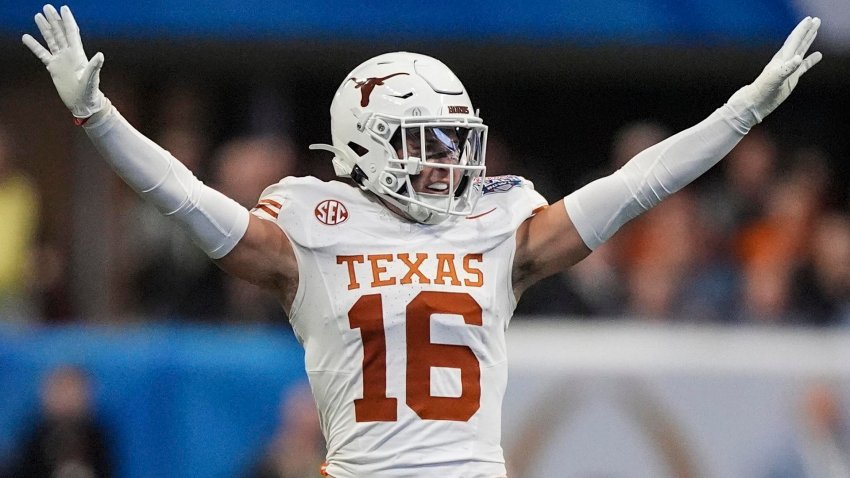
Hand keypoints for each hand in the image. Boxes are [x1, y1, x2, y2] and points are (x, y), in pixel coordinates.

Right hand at [22, 4, 106, 119]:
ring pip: (51, 40)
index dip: (67, 20)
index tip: (63, 8)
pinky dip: (34, 46)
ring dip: (45, 29)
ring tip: (37, 16)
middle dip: (54, 20)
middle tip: (47, 7)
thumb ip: (95, 66)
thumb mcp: (92, 78)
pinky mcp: (53, 68)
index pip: (71, 33)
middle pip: (60, 33)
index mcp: (78, 54)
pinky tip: (26, 38)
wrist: (83, 103)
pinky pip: (42, 54)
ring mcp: (60, 60)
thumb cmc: (90, 92)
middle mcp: (69, 54)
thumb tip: (100, 55)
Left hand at [728, 16, 821, 122]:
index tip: (810, 20)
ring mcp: (789, 69)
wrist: (757, 101)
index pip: (794, 40)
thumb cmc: (763, 88)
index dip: (803, 30)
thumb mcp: (775, 77)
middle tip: (816, 20)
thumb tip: (798, 58)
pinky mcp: (792, 78)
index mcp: (782, 58)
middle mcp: (786, 61)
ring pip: (801, 51)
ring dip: (808, 41)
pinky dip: (811, 60)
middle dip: (808, 31)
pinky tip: (818, 55)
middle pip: (799, 42)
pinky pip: (804, 66)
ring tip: (815, 31)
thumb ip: (787, 68)